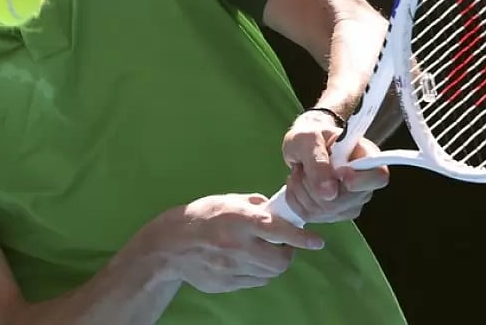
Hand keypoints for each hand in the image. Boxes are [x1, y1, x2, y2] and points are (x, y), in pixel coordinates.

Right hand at [148, 193, 324, 293]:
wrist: (169, 245)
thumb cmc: (200, 216)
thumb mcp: (226, 201)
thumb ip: (254, 205)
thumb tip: (276, 211)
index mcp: (239, 220)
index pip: (279, 230)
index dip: (301, 237)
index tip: (317, 241)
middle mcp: (238, 246)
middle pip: (280, 261)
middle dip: (286, 254)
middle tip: (282, 247)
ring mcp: (231, 268)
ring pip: (269, 274)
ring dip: (272, 264)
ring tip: (261, 253)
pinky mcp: (226, 284)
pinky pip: (254, 282)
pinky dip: (257, 273)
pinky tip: (246, 262)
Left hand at [281, 110, 389, 224]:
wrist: (301, 147)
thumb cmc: (310, 137)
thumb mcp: (308, 139)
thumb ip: (318, 162)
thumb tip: (329, 193)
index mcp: (367, 157)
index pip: (379, 176)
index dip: (359, 181)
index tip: (338, 173)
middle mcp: (364, 184)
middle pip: (346, 200)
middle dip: (316, 184)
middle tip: (305, 165)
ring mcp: (351, 202)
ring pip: (326, 210)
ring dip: (302, 190)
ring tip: (301, 172)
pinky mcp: (334, 214)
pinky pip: (312, 216)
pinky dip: (296, 200)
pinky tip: (298, 184)